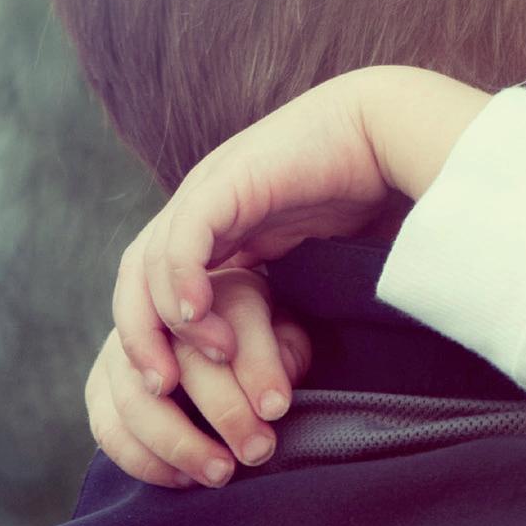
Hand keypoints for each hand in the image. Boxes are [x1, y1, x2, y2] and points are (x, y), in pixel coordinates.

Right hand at [84, 267, 310, 488]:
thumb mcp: (287, 337)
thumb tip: (270, 403)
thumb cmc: (259, 346)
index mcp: (221, 286)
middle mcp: (162, 310)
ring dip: (180, 444)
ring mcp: (122, 347)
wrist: (214, 344)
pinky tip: (185, 479)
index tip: (277, 409)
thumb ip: (284, 354)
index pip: (237, 316)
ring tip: (222, 472)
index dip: (257, 365)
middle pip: (183, 359)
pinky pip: (109, 428)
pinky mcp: (101, 385)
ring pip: (136, 398)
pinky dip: (146, 460)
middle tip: (258, 450)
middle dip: (224, 412)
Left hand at [115, 67, 490, 400]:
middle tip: (160, 390)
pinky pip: (186, 236)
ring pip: (148, 261)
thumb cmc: (367, 198)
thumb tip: (287, 366)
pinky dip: (182, 279)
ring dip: (162, 320)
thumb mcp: (313, 264)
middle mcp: (201, 211)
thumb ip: (289, 302)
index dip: (153, 340)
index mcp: (216, 232)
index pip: (155, 289)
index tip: (172, 393)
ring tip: (196, 362)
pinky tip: (199, 317)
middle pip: (135, 279)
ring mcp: (209, 192)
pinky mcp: (229, 181)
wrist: (390, 132)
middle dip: (140, 338)